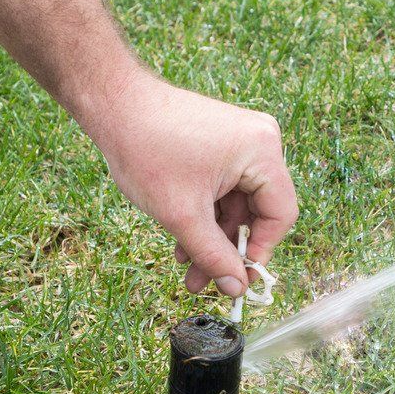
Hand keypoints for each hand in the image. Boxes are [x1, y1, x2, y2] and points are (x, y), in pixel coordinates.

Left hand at [91, 72, 298, 294]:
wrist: (113, 105)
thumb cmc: (146, 149)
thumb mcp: (182, 214)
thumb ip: (213, 254)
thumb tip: (237, 288)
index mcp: (262, 151)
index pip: (280, 214)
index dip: (260, 251)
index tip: (236, 278)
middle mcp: (259, 142)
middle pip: (256, 211)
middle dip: (226, 249)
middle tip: (204, 282)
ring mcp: (240, 141)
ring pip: (235, 205)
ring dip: (211, 237)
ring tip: (185, 269)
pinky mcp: (220, 144)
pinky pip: (222, 189)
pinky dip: (204, 215)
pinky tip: (181, 242)